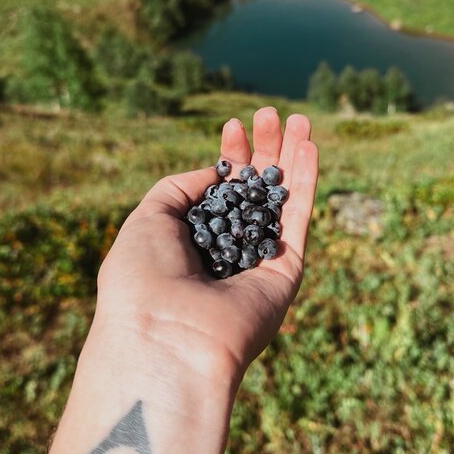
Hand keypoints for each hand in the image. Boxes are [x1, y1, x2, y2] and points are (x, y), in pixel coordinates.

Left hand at [88, 108, 318, 400]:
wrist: (169, 339)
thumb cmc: (143, 279)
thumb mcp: (147, 220)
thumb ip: (178, 188)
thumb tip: (215, 173)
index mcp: (192, 242)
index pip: (218, 191)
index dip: (228, 157)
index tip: (232, 126)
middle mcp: (228, 250)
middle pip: (254, 190)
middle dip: (263, 150)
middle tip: (269, 113)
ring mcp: (260, 260)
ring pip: (282, 199)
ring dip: (292, 158)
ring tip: (300, 118)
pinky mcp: (287, 271)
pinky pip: (300, 220)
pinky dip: (306, 183)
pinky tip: (309, 148)